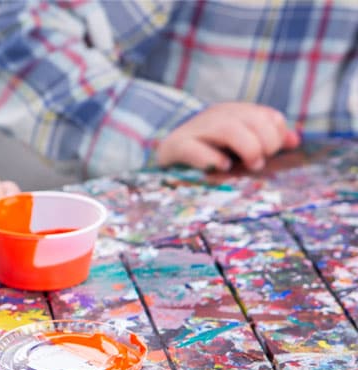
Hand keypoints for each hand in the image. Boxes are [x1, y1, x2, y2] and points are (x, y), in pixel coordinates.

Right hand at [156, 102, 299, 171]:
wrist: (163, 161)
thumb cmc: (206, 157)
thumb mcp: (239, 147)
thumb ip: (266, 141)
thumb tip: (295, 140)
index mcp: (232, 113)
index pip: (267, 116)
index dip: (276, 135)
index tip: (270, 154)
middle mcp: (214, 116)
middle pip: (251, 119)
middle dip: (264, 142)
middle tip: (258, 163)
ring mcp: (193, 130)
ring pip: (228, 129)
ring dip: (247, 147)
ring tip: (249, 165)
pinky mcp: (174, 148)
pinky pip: (193, 149)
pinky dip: (211, 159)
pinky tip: (221, 167)